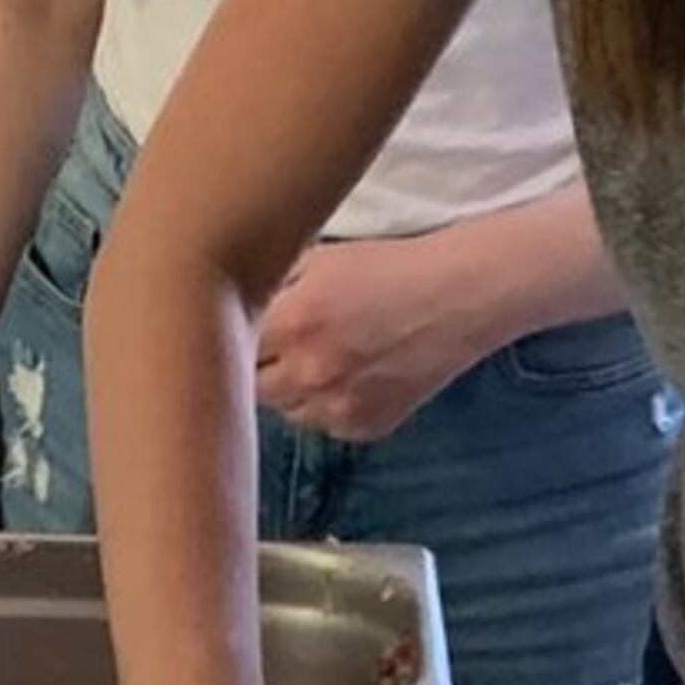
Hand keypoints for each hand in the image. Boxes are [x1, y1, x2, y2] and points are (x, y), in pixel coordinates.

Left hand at [253, 230, 495, 443]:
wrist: (456, 297)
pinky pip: (326, 425)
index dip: (239, 338)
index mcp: (292, 323)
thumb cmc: (389, 268)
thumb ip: (271, 285)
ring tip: (320, 359)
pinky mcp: (365, 426)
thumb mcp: (319, 257)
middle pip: (255, 390)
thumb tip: (229, 304)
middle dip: (263, 368)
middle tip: (283, 346)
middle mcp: (310, 372)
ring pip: (289, 413)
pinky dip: (328, 407)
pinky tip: (350, 375)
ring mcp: (338, 407)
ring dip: (293, 392)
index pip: (234, 349)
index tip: (247, 330)